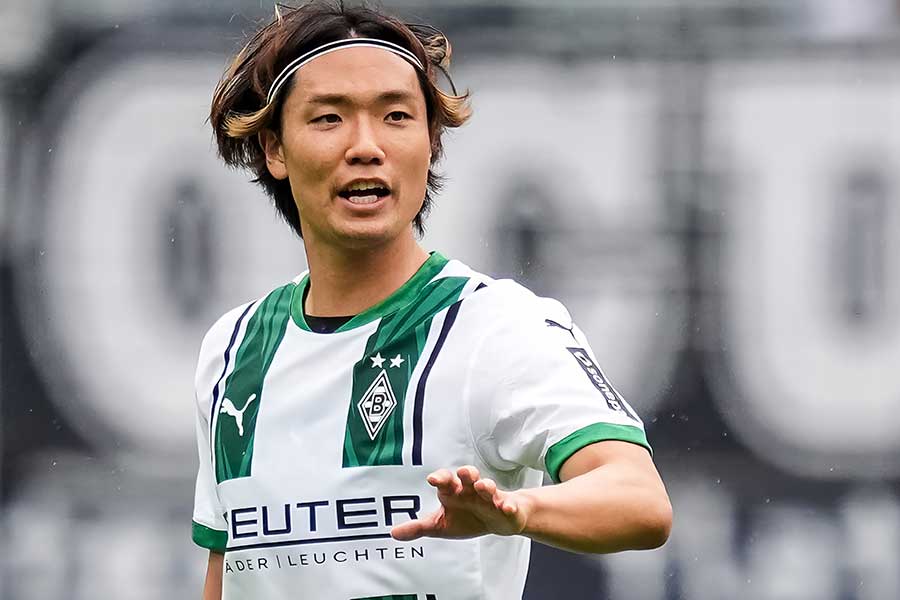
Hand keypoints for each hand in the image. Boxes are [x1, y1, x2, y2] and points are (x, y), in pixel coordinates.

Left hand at [390, 465, 530, 540]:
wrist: (498, 521)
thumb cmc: (467, 518)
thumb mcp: (441, 525)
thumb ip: (418, 527)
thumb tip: (393, 533)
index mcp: (454, 492)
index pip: (445, 481)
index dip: (440, 478)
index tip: (433, 479)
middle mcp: (471, 490)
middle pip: (468, 477)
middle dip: (467, 473)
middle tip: (463, 474)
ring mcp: (490, 498)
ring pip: (488, 487)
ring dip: (486, 485)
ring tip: (483, 486)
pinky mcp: (507, 507)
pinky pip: (508, 505)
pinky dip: (507, 506)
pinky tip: (506, 508)